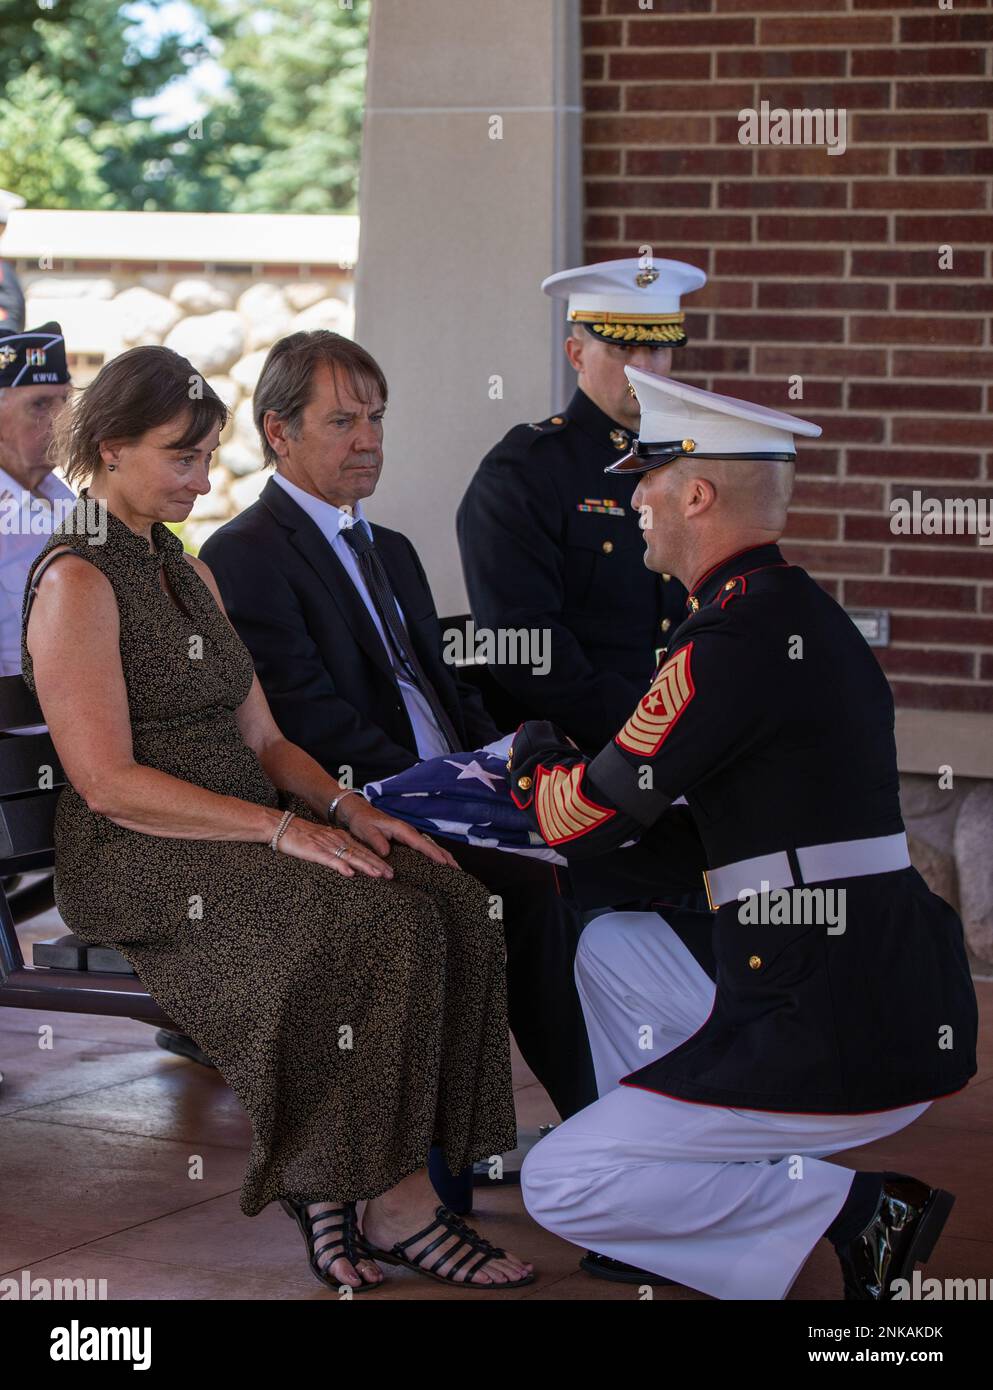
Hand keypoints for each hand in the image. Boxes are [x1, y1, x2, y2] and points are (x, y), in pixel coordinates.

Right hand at [276, 814, 393, 878]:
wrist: (280, 826)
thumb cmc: (300, 835)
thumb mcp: (322, 840)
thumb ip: (336, 849)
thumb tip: (349, 863)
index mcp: (339, 837)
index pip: (362, 850)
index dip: (376, 861)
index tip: (389, 870)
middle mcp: (336, 840)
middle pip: (360, 854)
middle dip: (377, 865)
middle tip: (391, 875)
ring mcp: (325, 845)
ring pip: (349, 856)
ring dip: (365, 866)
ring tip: (378, 874)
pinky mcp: (313, 850)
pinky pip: (329, 859)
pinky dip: (340, 865)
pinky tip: (350, 873)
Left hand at [339, 798, 461, 869]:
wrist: (360, 812)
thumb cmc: (363, 822)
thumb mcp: (366, 831)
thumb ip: (376, 841)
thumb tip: (387, 853)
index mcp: (402, 829)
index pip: (421, 843)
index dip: (433, 854)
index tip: (445, 864)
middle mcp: (409, 831)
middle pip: (432, 845)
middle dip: (446, 857)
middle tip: (458, 871)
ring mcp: (410, 835)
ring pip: (431, 846)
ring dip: (444, 856)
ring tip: (456, 869)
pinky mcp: (408, 839)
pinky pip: (425, 847)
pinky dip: (436, 854)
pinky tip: (441, 863)